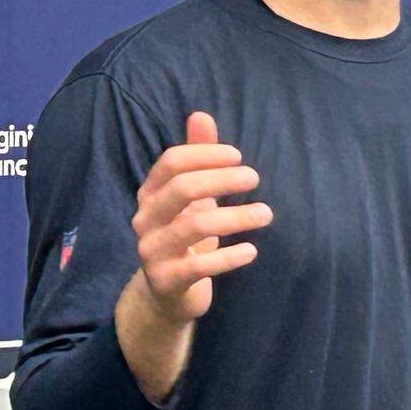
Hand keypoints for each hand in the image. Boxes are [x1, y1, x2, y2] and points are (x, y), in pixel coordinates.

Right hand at [131, 111, 270, 324]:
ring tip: (266, 214)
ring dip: (236, 217)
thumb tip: (201, 114)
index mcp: (150, 193)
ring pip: (194, 226)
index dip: (206, 154)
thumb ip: (197, 157)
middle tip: (255, 177)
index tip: (238, 156)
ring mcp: (151, 251)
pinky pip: (200, 266)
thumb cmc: (185, 235)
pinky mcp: (166, 281)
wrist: (168, 294)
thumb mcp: (192, 196)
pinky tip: (252, 250)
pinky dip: (230, 257)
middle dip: (222, 179)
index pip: (172, 162)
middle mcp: (144, 219)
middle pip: (182, 188)